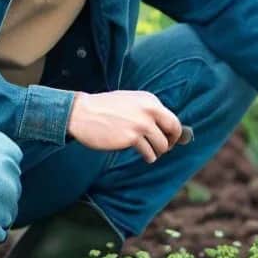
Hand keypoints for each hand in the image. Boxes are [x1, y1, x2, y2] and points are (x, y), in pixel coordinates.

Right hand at [67, 90, 182, 162]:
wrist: (82, 113)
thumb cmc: (104, 108)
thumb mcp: (131, 102)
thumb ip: (147, 111)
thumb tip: (166, 127)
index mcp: (150, 100)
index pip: (173, 119)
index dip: (175, 133)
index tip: (170, 140)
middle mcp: (149, 110)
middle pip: (173, 131)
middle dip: (171, 142)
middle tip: (164, 148)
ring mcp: (141, 124)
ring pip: (162, 145)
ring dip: (158, 152)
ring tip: (151, 154)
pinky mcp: (132, 137)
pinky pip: (149, 152)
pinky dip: (149, 157)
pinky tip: (146, 157)